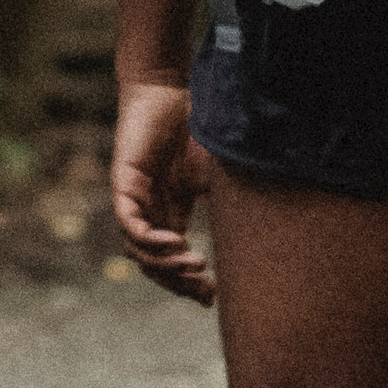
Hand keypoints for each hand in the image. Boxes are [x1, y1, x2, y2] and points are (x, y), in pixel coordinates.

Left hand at [108, 74, 215, 303]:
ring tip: (196, 265)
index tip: (212, 298)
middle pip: (154, 265)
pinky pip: (130, 224)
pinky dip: (150, 240)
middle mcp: (148, 212)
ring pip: (139, 251)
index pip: (171, 261)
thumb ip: (228, 204)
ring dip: (166, 265)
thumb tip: (264, 235)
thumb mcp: (217, 176)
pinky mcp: (124, 184)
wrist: (170, 89)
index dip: (188, 284)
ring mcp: (134, 200)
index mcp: (169, 213)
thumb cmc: (196, 128)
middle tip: (204, 291)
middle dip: (178, 283)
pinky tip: (177, 244)